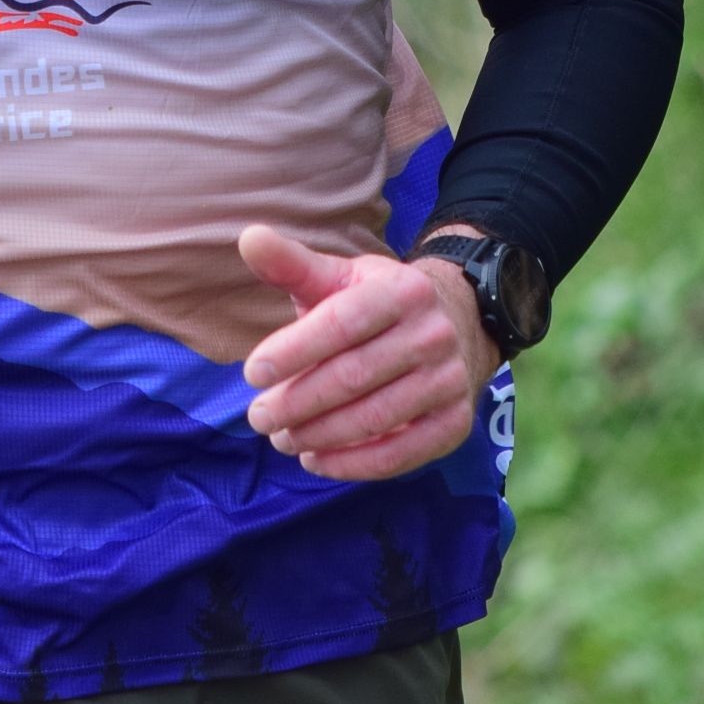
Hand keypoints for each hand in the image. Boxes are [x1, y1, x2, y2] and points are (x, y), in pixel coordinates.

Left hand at [237, 222, 500, 481]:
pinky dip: (352, 465)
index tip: (253, 373)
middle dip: (298, 402)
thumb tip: (249, 238)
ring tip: (281, 438)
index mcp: (402, 291)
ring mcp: (449, 381)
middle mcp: (433, 334)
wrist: (455, 326)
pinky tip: (315, 459)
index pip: (342, 324)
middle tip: (259, 418)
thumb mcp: (339, 277)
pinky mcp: (454, 423)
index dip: (295, 350)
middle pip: (354, 376)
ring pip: (374, 418)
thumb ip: (292, 265)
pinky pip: (400, 455)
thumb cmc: (375, 304)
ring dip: (318, 435)